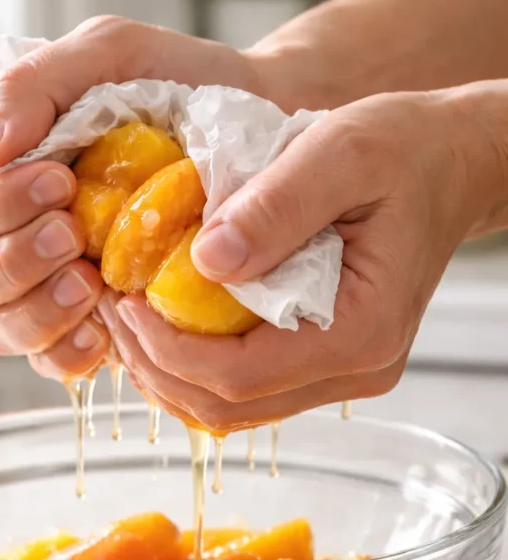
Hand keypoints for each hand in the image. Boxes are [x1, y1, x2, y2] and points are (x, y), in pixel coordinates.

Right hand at [0, 16, 265, 379]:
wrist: (259, 126)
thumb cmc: (178, 84)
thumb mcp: (109, 55)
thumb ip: (34, 85)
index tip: (59, 184)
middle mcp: (6, 230)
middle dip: (11, 261)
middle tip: (74, 237)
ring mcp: (43, 282)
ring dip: (35, 312)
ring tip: (91, 286)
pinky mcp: (86, 321)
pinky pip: (48, 359)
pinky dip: (67, 352)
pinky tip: (102, 334)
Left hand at [99, 86, 507, 430]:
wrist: (448, 164)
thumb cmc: (404, 150)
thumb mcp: (340, 150)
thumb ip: (275, 205)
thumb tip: (204, 260)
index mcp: (362, 331)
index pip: (239, 376)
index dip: (166, 348)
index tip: (123, 299)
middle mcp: (357, 369)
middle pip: (227, 408)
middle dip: (155, 365)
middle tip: (112, 307)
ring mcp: (344, 374)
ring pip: (232, 408)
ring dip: (169, 370)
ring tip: (129, 314)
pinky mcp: (328, 363)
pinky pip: (247, 387)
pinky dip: (196, 364)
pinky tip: (168, 321)